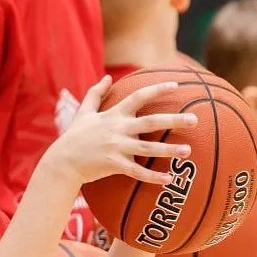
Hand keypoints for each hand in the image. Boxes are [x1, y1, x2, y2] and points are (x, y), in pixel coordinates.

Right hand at [44, 76, 196, 186]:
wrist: (62, 161)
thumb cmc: (74, 137)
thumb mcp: (83, 112)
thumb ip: (95, 93)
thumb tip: (107, 77)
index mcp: (113, 115)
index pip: (138, 96)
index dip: (157, 89)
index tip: (176, 84)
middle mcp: (117, 129)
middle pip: (150, 122)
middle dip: (174, 120)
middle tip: (195, 119)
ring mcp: (116, 147)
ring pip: (148, 148)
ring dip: (169, 150)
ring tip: (188, 151)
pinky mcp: (114, 165)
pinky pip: (137, 172)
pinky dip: (153, 177)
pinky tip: (169, 179)